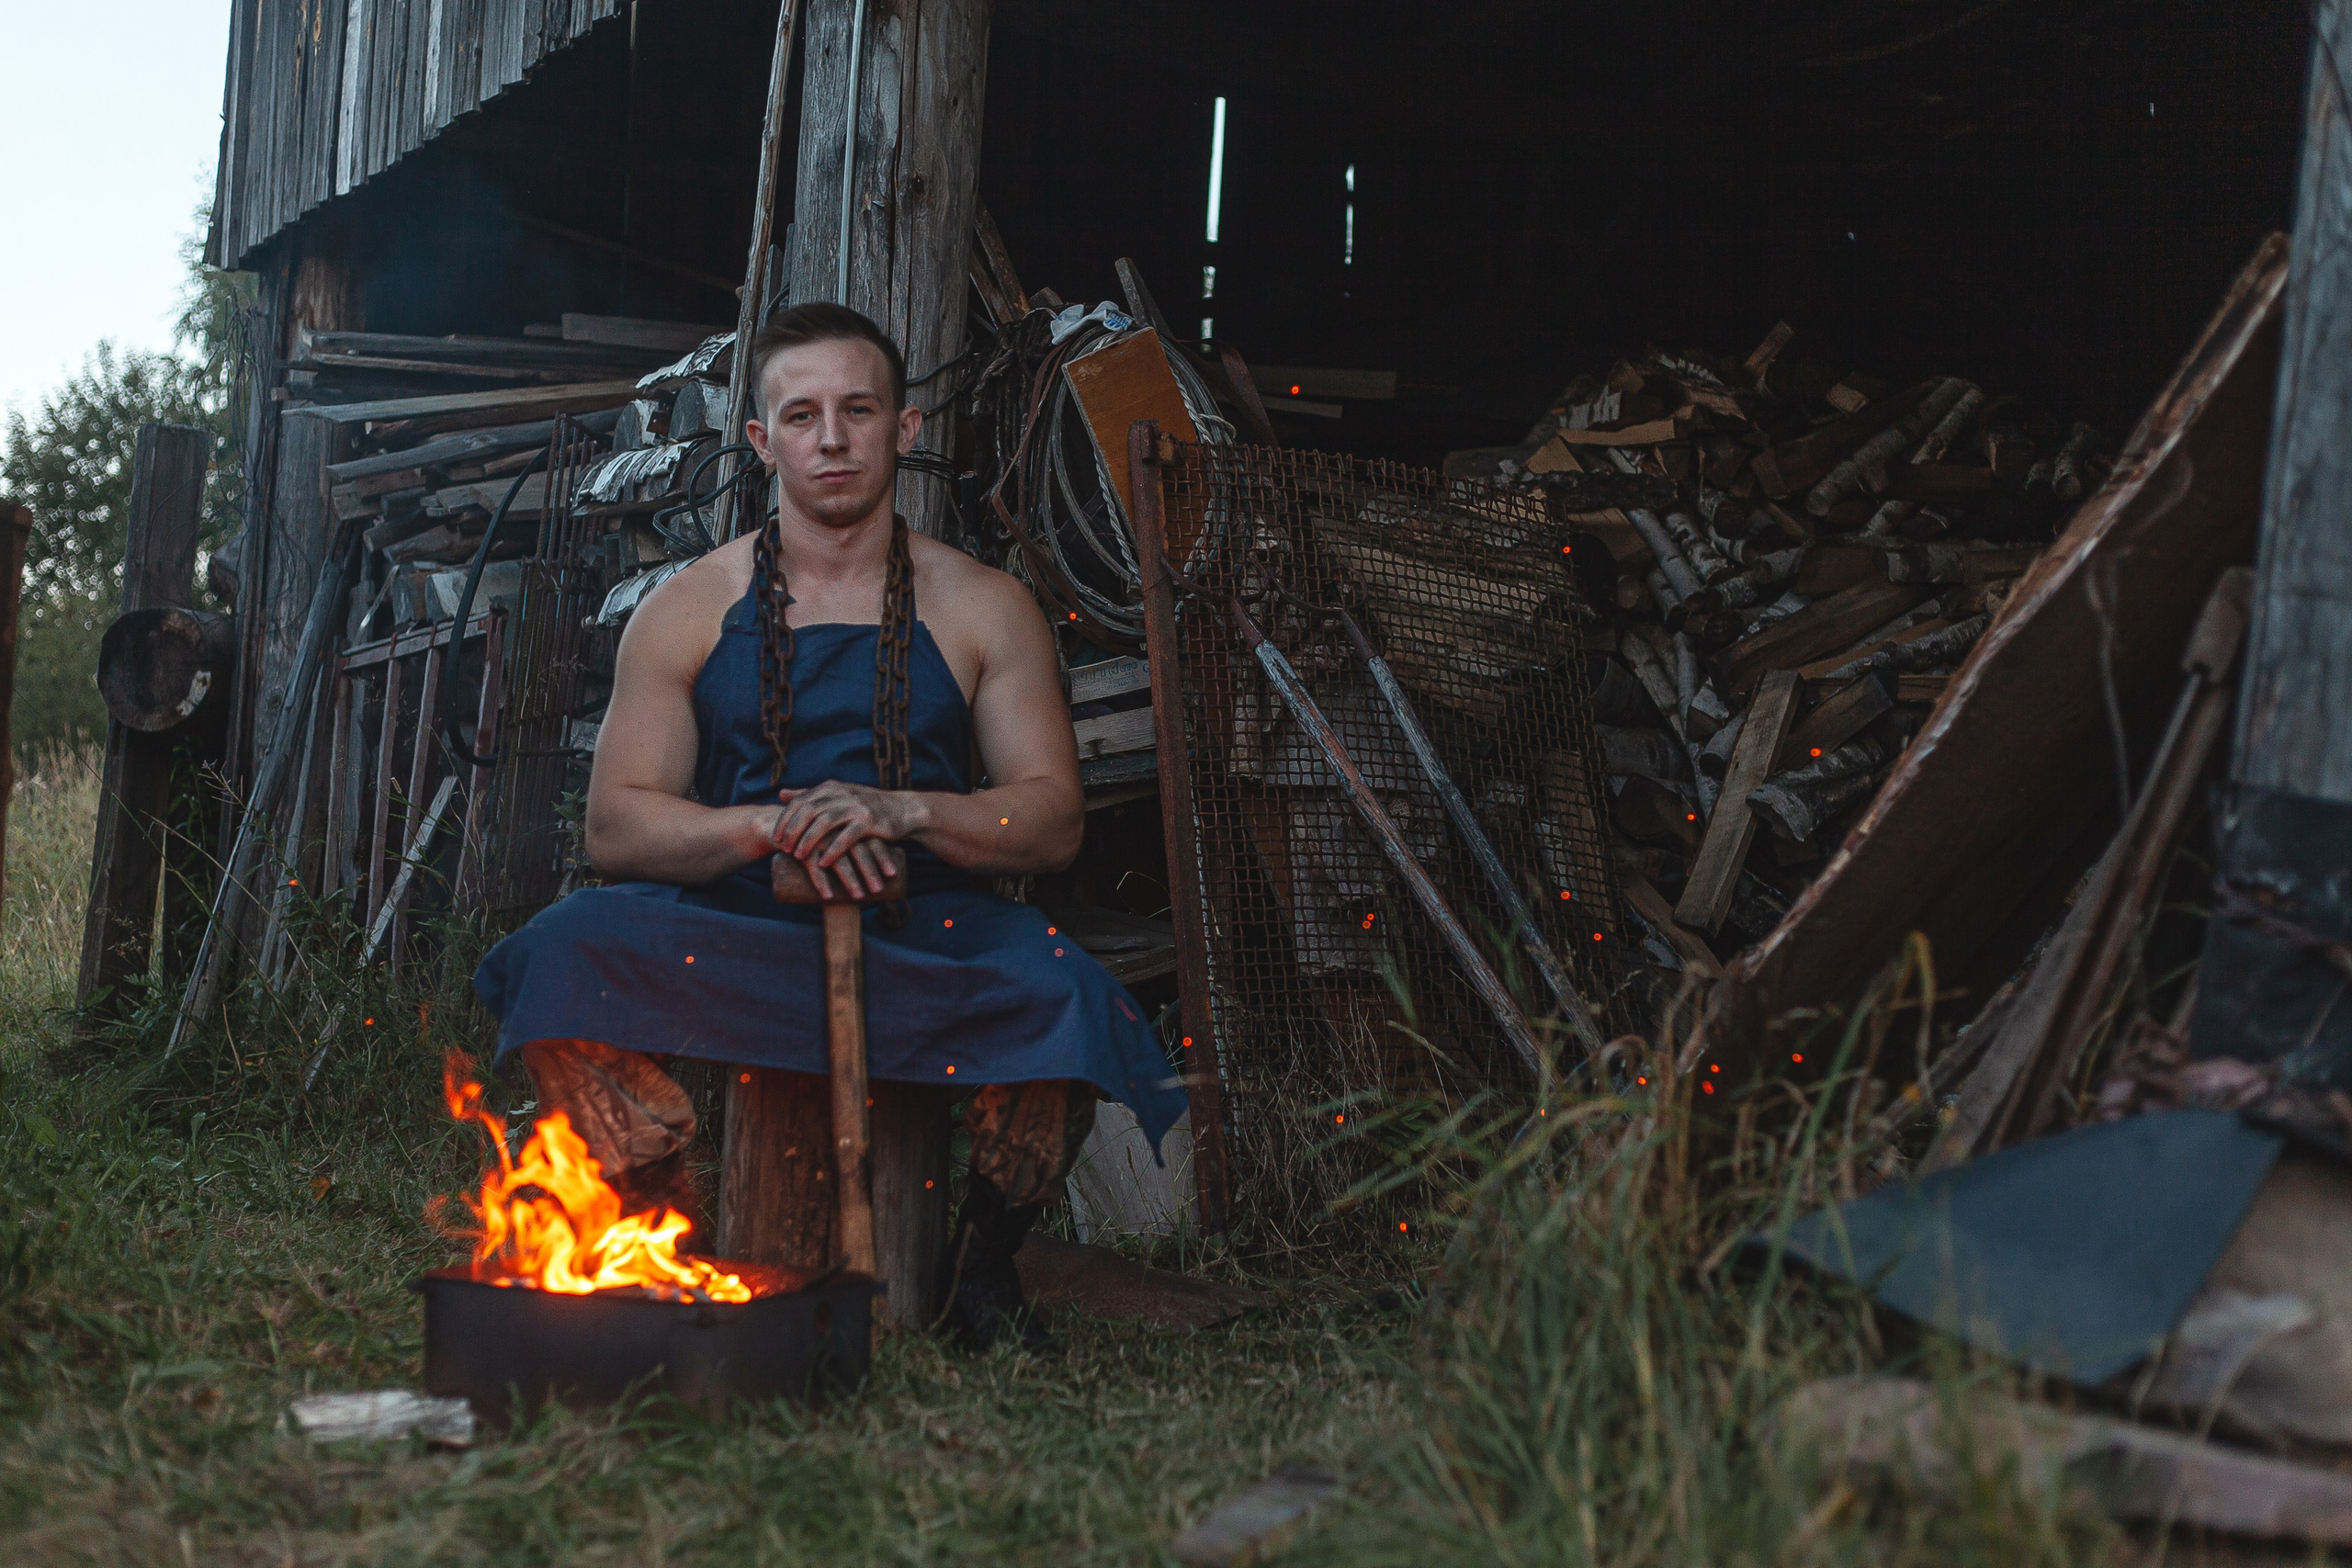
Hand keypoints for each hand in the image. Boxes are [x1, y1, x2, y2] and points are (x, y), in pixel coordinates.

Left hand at [766, 781, 920, 899]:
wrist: (902, 810)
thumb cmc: (865, 807)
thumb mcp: (838, 796)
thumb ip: (811, 795)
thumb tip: (781, 794)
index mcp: (831, 788)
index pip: (800, 801)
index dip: (785, 819)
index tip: (775, 837)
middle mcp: (842, 793)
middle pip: (809, 811)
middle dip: (793, 831)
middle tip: (784, 849)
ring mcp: (856, 806)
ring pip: (825, 823)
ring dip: (809, 841)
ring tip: (799, 856)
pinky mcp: (869, 821)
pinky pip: (847, 837)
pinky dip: (833, 851)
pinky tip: (823, 863)